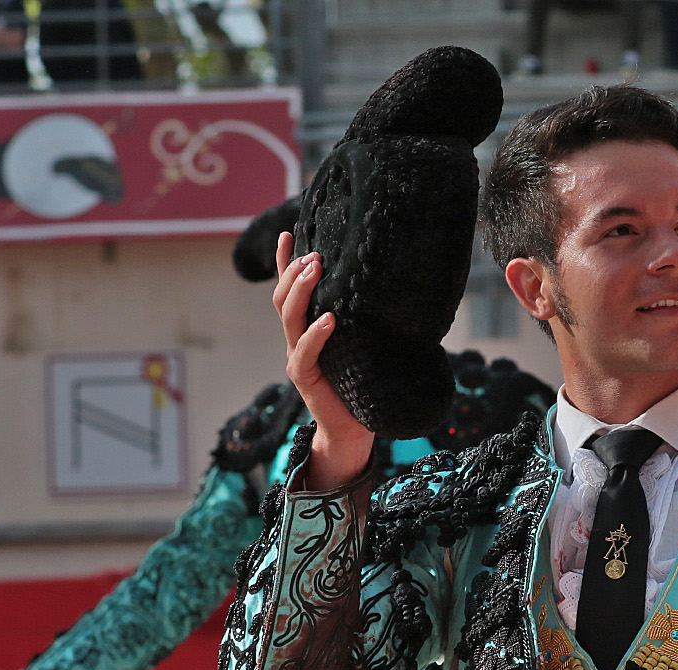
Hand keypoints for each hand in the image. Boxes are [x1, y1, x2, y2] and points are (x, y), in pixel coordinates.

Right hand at [271, 232, 374, 488]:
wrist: (353, 430)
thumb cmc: (362, 387)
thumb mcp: (362, 347)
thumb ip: (363, 323)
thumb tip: (394, 290)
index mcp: (307, 330)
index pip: (290, 290)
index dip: (284, 262)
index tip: (287, 232)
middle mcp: (297, 340)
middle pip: (283, 298)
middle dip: (293, 271)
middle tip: (312, 251)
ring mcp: (298, 357)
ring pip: (290, 317)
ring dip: (301, 290)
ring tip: (314, 268)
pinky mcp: (305, 377)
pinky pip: (307, 351)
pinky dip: (317, 333)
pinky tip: (328, 319)